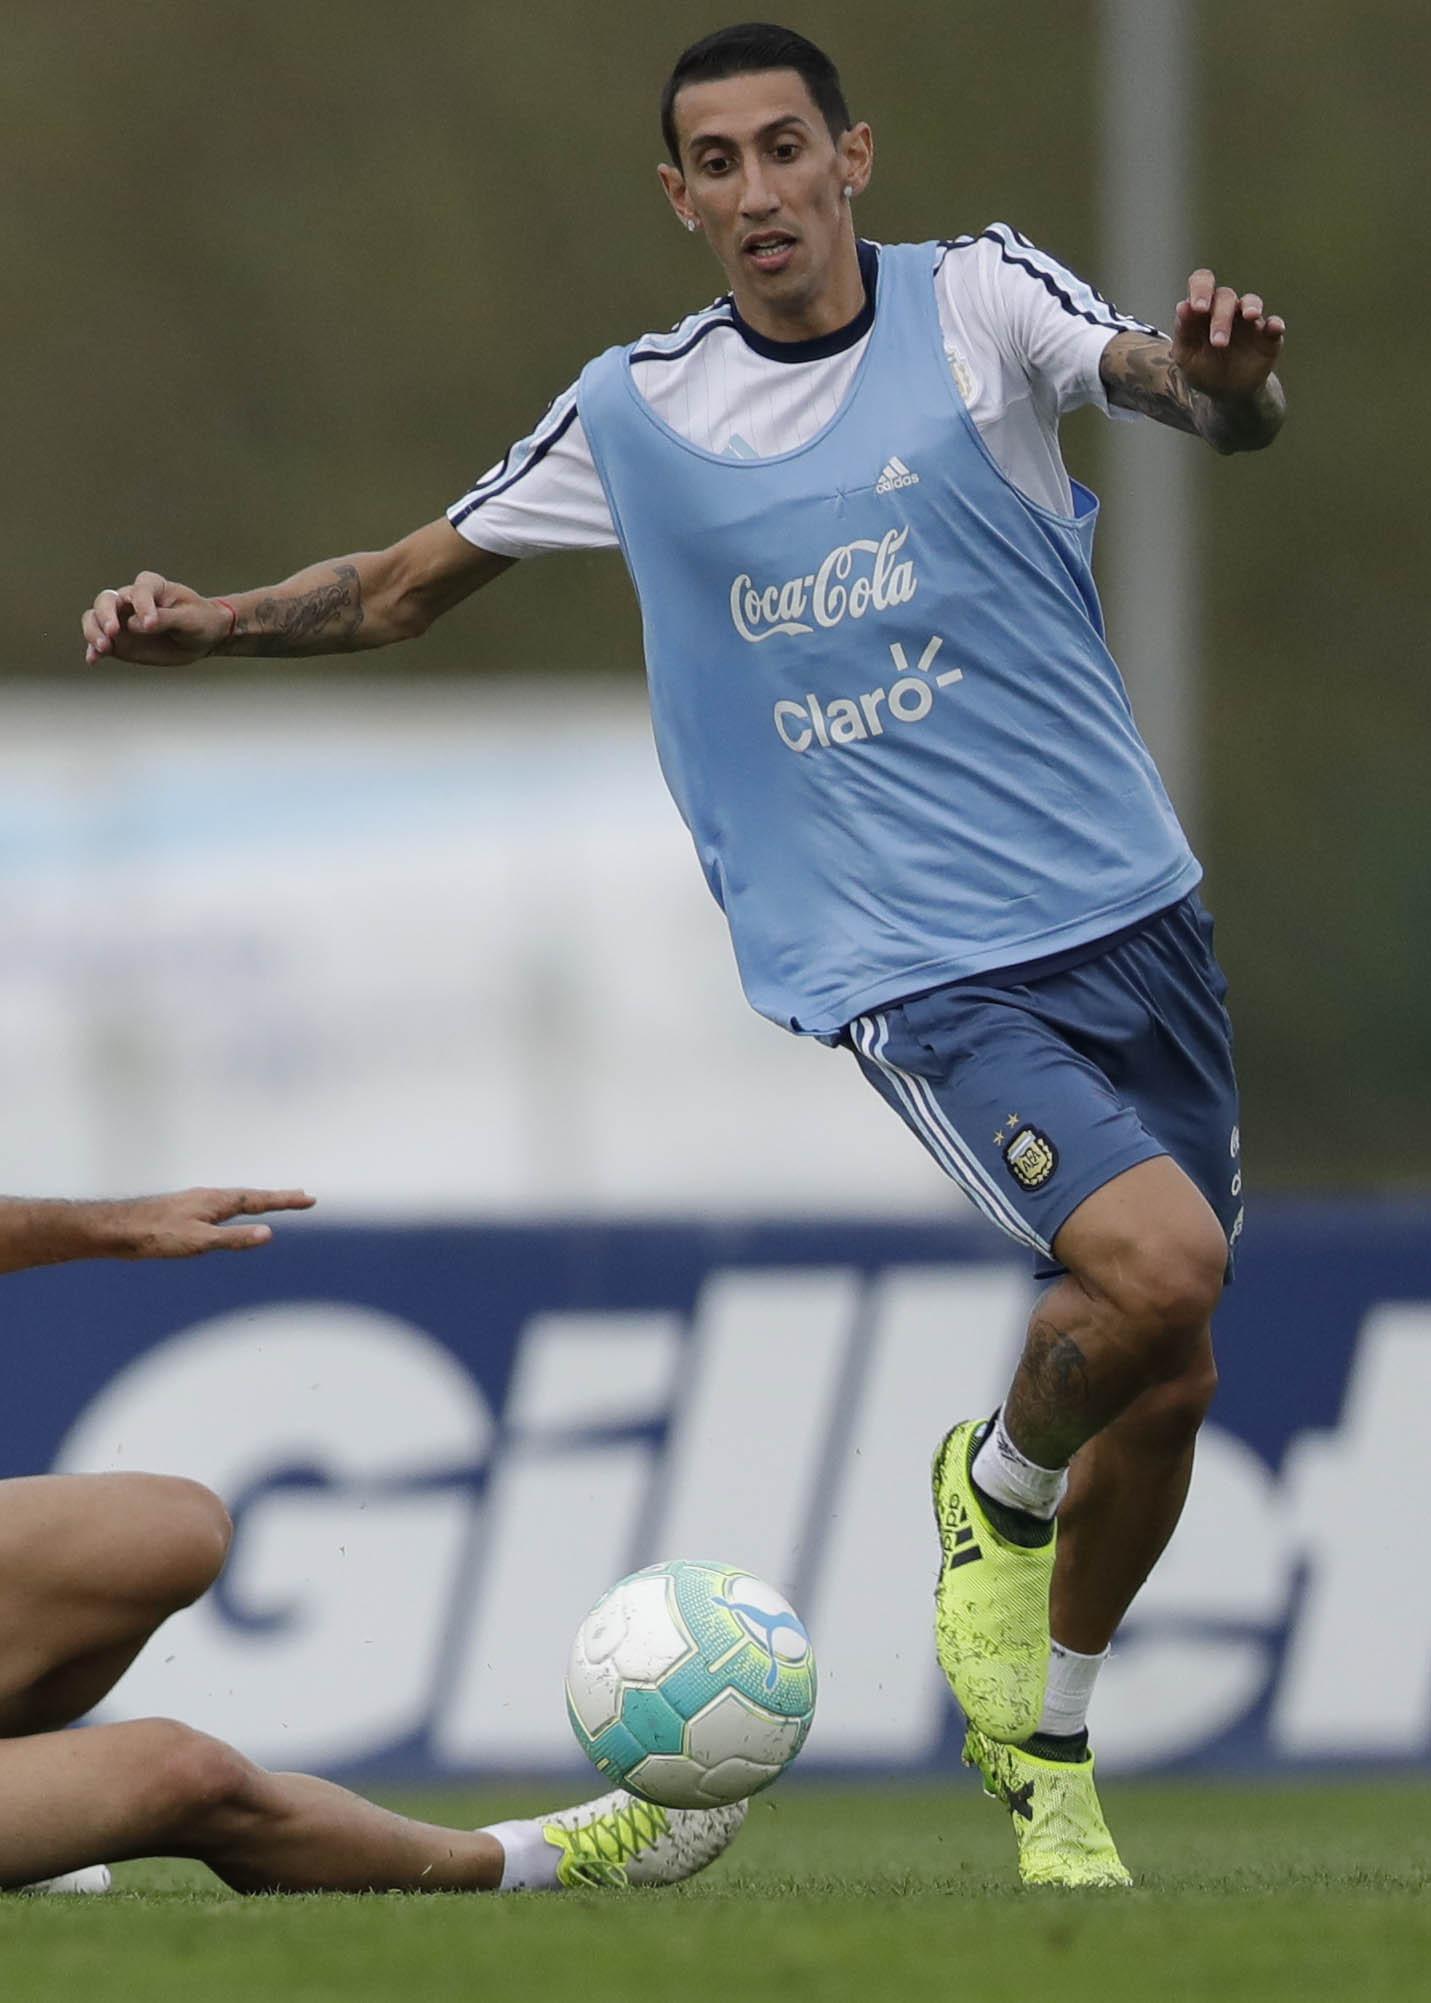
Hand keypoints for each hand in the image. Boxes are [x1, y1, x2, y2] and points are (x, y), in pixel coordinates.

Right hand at [82, 572, 232, 666]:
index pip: (139, 591)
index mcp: (152, 586)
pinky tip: (93, 660)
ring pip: (95, 618)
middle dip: (105, 615)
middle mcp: (131, 600)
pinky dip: (93, 650)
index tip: (151, 624)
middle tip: (113, 632)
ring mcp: (122, 620)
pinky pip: (100, 643)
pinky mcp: (120, 640)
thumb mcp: (190, 619)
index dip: (142, 606)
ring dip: (94, 631)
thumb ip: (164, 619)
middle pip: (106, 600)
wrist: (206, 638)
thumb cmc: (201, 621)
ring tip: (104, 648)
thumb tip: (133, 624)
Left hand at [110, 1188, 316, 1258]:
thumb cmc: (155, 1235)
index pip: (260, 1200)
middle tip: (302, 1196)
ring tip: (272, 1202)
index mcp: (216, 1202)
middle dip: (278, 1198)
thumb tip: (268, 1233)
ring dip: (258, 1202)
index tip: (309, 1198)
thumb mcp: (199, 1242)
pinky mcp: (184, 1213)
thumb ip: (234, 1238)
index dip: (286, 1200)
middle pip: (251, 1196)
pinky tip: (228, 1216)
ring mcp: (196, 1204)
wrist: (116, 1229)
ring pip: (235, 1201)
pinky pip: (221, 1208)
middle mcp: (209, 1198)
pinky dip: (237, 1209)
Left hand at [1172, 269, 1284, 402]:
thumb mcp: (1186, 357)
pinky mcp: (1268, 336)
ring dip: (1250, 308)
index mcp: (1203, 311)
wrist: (1226, 394)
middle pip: (1226, 296)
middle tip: (1218, 343)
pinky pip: (1274, 325)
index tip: (1198, 308)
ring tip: (1250, 317)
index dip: (1201, 288)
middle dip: (1221, 318)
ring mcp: (1249, 321)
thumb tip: (1182, 307)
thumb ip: (1183, 333)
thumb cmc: (1203, 370)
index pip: (1202, 283)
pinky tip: (1273, 328)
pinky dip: (1275, 324)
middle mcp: (1227, 310)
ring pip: (1251, 302)